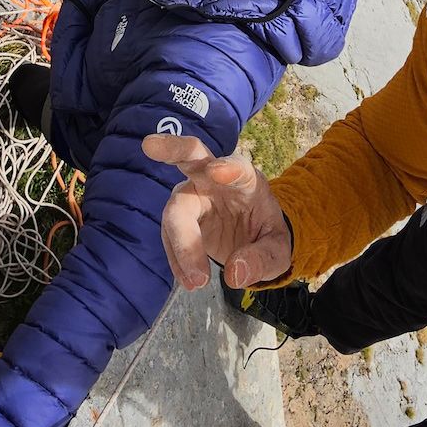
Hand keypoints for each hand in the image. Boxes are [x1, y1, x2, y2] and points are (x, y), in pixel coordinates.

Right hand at [145, 134, 292, 291]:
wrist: (252, 241)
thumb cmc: (266, 236)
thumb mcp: (277, 251)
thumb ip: (262, 259)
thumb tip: (234, 274)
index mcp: (246, 180)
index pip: (238, 168)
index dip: (228, 168)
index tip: (218, 170)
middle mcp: (215, 179)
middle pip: (191, 157)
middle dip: (171, 149)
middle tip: (149, 145)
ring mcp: (193, 195)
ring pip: (176, 209)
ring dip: (182, 244)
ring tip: (198, 281)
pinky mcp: (180, 217)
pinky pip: (171, 235)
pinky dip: (178, 258)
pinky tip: (190, 280)